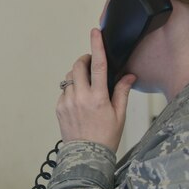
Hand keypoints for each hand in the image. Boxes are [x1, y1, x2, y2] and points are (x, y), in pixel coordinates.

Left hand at [56, 28, 135, 152]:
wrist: (86, 156)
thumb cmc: (106, 137)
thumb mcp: (119, 114)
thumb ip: (122, 91)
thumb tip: (129, 75)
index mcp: (98, 98)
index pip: (98, 65)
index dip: (96, 46)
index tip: (95, 32)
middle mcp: (80, 97)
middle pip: (78, 66)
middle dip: (85, 61)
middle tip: (92, 65)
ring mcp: (67, 102)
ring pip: (69, 78)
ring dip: (78, 77)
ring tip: (87, 89)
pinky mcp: (59, 107)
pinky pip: (64, 91)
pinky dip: (72, 90)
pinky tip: (80, 102)